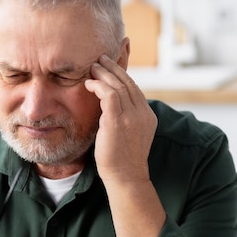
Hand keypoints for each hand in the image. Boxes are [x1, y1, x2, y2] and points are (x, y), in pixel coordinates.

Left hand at [84, 54, 163, 236]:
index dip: (123, 75)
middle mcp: (143, 113)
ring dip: (104, 73)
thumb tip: (108, 110)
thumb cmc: (121, 162)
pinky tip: (89, 84)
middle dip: (114, 68)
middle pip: (128, 82)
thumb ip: (123, 120)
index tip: (111, 66)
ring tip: (93, 66)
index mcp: (147, 116)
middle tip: (101, 58)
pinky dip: (98, 86)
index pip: (135, 89)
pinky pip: (109, 94)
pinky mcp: (118, 120)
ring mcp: (132, 116)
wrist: (126, 178)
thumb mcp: (127, 136)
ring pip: (118, 85)